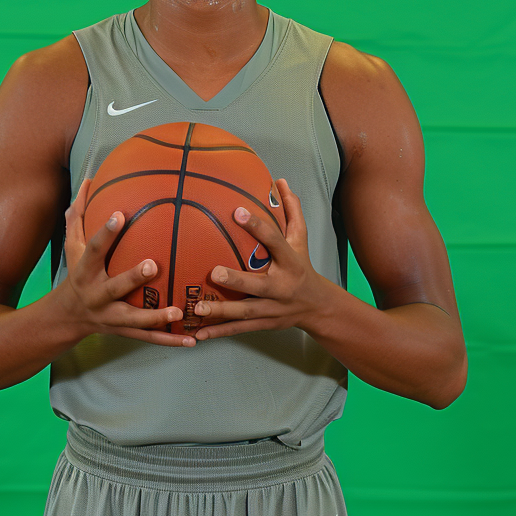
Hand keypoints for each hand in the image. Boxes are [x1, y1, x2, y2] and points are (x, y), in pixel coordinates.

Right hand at [60, 179, 195, 347]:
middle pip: (114, 287)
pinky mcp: (125, 331)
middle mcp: (97, 295)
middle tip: (153, 264)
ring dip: (156, 316)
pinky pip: (149, 337)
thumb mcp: (72, 246)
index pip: (94, 250)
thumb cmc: (77, 273)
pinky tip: (193, 340)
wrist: (66, 318)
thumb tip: (87, 181)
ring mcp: (111, 316)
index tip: (119, 215)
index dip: (105, 233)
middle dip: (132, 278)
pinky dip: (171, 339)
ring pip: (134, 319)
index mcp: (86, 272)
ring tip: (178, 310)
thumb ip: (79, 215)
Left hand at [192, 178, 329, 339]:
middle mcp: (282, 287)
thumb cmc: (302, 266)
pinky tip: (199, 334)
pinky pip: (239, 328)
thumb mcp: (300, 239)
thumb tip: (281, 181)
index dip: (258, 226)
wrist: (317, 307)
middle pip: (260, 285)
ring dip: (222, 311)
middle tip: (214, 272)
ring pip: (246, 311)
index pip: (275, 242)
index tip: (237, 211)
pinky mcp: (263, 323)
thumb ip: (291, 210)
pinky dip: (219, 332)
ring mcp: (272, 309)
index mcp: (290, 262)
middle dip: (237, 280)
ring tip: (198, 308)